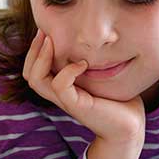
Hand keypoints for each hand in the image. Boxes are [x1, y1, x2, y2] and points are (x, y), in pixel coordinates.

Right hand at [22, 29, 145, 142]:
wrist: (130, 129)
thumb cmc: (119, 101)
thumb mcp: (101, 76)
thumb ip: (92, 60)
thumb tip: (94, 37)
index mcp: (61, 88)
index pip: (33, 69)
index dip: (35, 49)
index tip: (48, 30)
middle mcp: (59, 95)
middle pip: (28, 73)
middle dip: (34, 49)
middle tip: (45, 31)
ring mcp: (66, 101)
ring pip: (36, 79)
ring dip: (42, 56)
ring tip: (54, 41)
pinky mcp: (77, 106)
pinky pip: (60, 86)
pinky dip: (68, 71)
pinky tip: (83, 63)